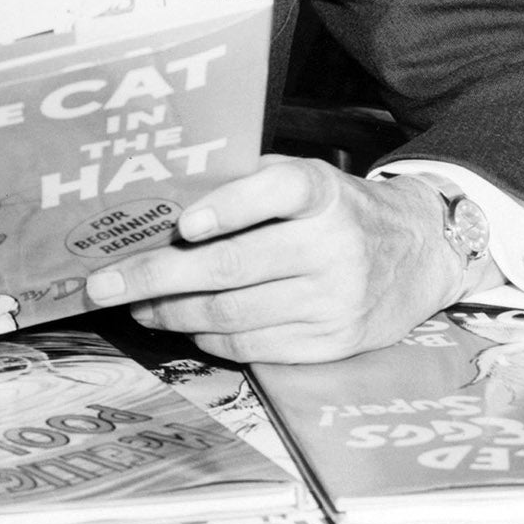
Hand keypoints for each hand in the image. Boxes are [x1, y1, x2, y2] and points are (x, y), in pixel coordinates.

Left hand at [83, 156, 461, 362]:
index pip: (273, 192)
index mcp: (319, 191)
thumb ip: (245, 184)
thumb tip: (159, 200)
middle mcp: (330, 245)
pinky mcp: (332, 342)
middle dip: (157, 278)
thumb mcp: (303, 177)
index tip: (183, 225)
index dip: (226, 208)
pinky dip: (209, 338)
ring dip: (171, 313)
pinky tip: (182, 325)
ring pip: (233, 314)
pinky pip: (254, 346)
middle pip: (232, 267)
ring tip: (134, 305)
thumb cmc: (336, 208)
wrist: (419, 252)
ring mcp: (333, 299)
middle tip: (103, 284)